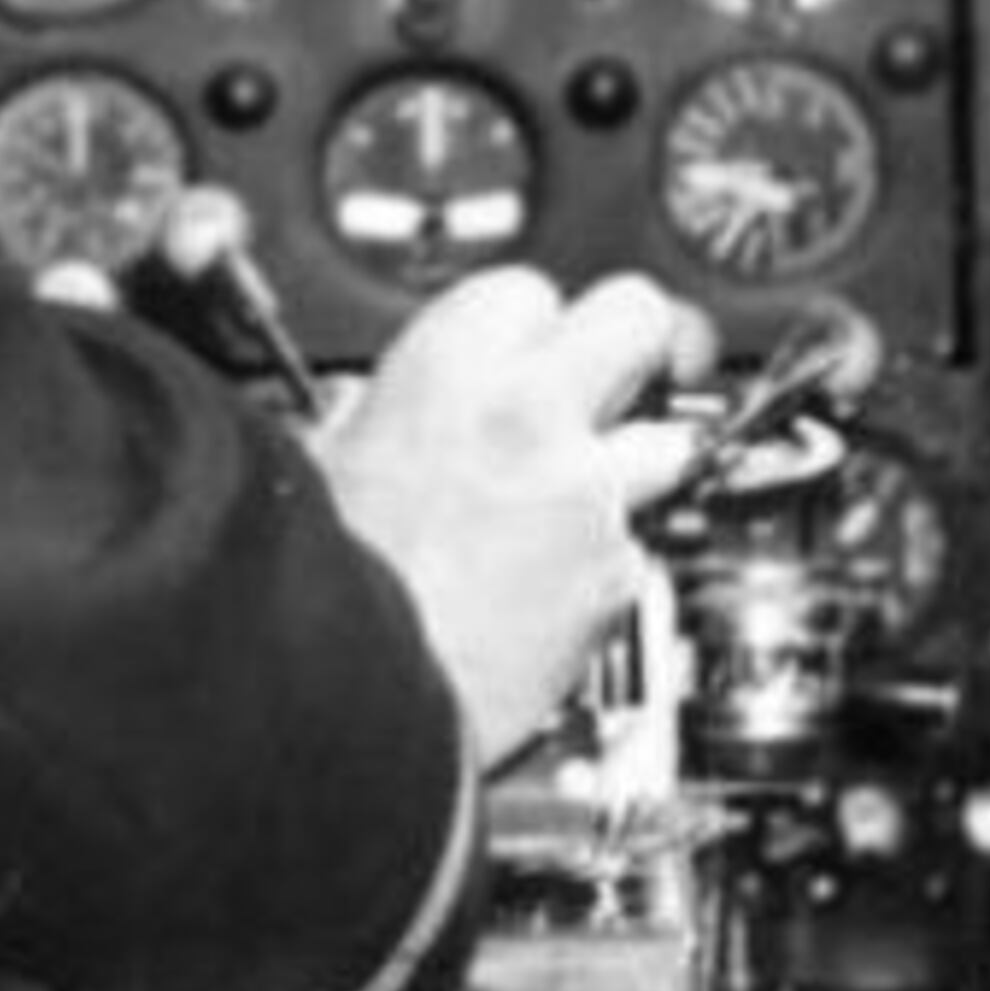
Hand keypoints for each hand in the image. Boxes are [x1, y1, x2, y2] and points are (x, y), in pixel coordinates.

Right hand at [311, 265, 716, 766]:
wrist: (349, 702)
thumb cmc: (323, 590)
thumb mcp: (321, 463)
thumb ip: (371, 416)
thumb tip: (376, 407)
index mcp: (446, 367)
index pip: (532, 288)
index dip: (528, 325)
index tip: (524, 353)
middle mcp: (531, 413)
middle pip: (639, 314)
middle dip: (629, 348)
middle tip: (610, 384)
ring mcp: (588, 495)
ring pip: (669, 442)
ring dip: (633, 469)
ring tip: (573, 509)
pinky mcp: (618, 577)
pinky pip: (639, 550)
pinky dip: (607, 569)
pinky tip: (553, 592)